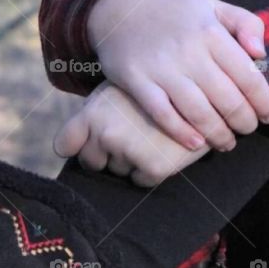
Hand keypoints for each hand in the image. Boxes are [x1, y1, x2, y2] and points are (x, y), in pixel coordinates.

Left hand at [52, 81, 210, 186]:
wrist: (203, 87)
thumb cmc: (156, 87)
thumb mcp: (117, 90)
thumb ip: (91, 117)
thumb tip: (65, 149)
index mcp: (93, 111)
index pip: (65, 145)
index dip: (76, 146)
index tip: (87, 144)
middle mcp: (105, 132)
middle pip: (92, 161)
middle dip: (108, 153)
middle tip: (133, 134)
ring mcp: (128, 151)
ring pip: (119, 171)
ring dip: (132, 160)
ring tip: (152, 136)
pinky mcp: (153, 166)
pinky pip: (141, 180)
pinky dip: (152, 170)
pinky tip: (164, 146)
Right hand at [86, 0, 268, 151]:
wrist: (121, 11)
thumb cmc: (175, 14)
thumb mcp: (214, 7)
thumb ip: (246, 23)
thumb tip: (260, 54)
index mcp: (211, 32)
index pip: (247, 75)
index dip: (263, 101)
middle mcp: (188, 50)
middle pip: (226, 98)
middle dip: (244, 121)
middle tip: (248, 129)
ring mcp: (161, 68)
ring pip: (198, 112)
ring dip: (218, 134)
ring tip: (227, 142)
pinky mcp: (137, 81)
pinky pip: (163, 114)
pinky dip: (181, 132)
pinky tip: (196, 144)